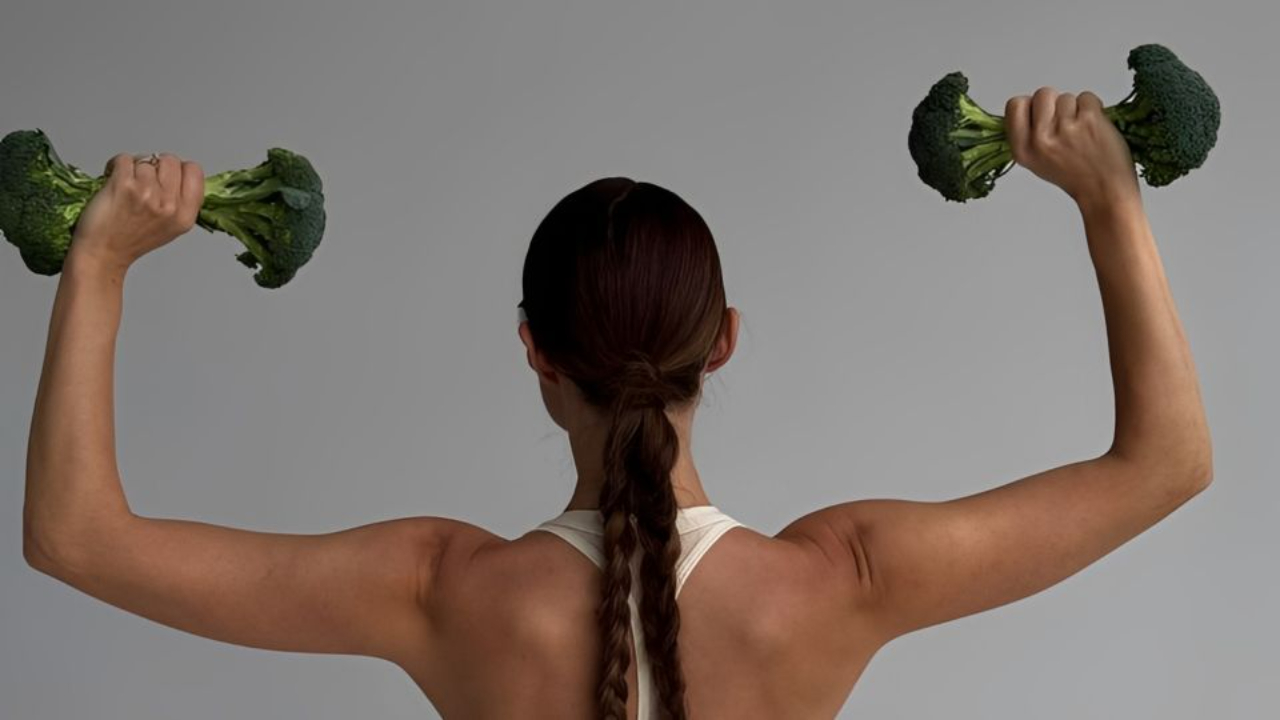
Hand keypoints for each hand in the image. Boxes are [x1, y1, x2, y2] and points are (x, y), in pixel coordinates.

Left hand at [68, 153, 203, 271]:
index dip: (179, 169)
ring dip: (134, 167)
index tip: (166, 176)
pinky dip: (116, 165)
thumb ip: (183, 202)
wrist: (103, 252)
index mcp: (185, 215)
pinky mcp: (124, 185)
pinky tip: (113, 179)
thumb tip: (182, 174)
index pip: (194, 171)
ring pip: (146, 159)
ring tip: (126, 184)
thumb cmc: (131, 241)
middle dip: (156, 165)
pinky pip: (124, 159)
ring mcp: (147, 194)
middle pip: (170, 160)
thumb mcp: (172, 227)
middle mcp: (169, 205)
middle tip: (144, 179)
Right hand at [1004, 88, 1139, 209]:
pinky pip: (1087, 97)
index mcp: (1023, 149)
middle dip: (1055, 103)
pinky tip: (1094, 128)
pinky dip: (1093, 108)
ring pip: (1066, 96)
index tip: (1041, 115)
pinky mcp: (1089, 120)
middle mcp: (1040, 139)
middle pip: (1042, 94)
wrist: (1104, 190)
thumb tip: (1028, 107)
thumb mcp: (1036, 162)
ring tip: (1082, 131)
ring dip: (1076, 109)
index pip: (1015, 105)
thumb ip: (1027, 135)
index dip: (1030, 105)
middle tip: (1065, 125)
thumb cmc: (1075, 176)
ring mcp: (1065, 128)